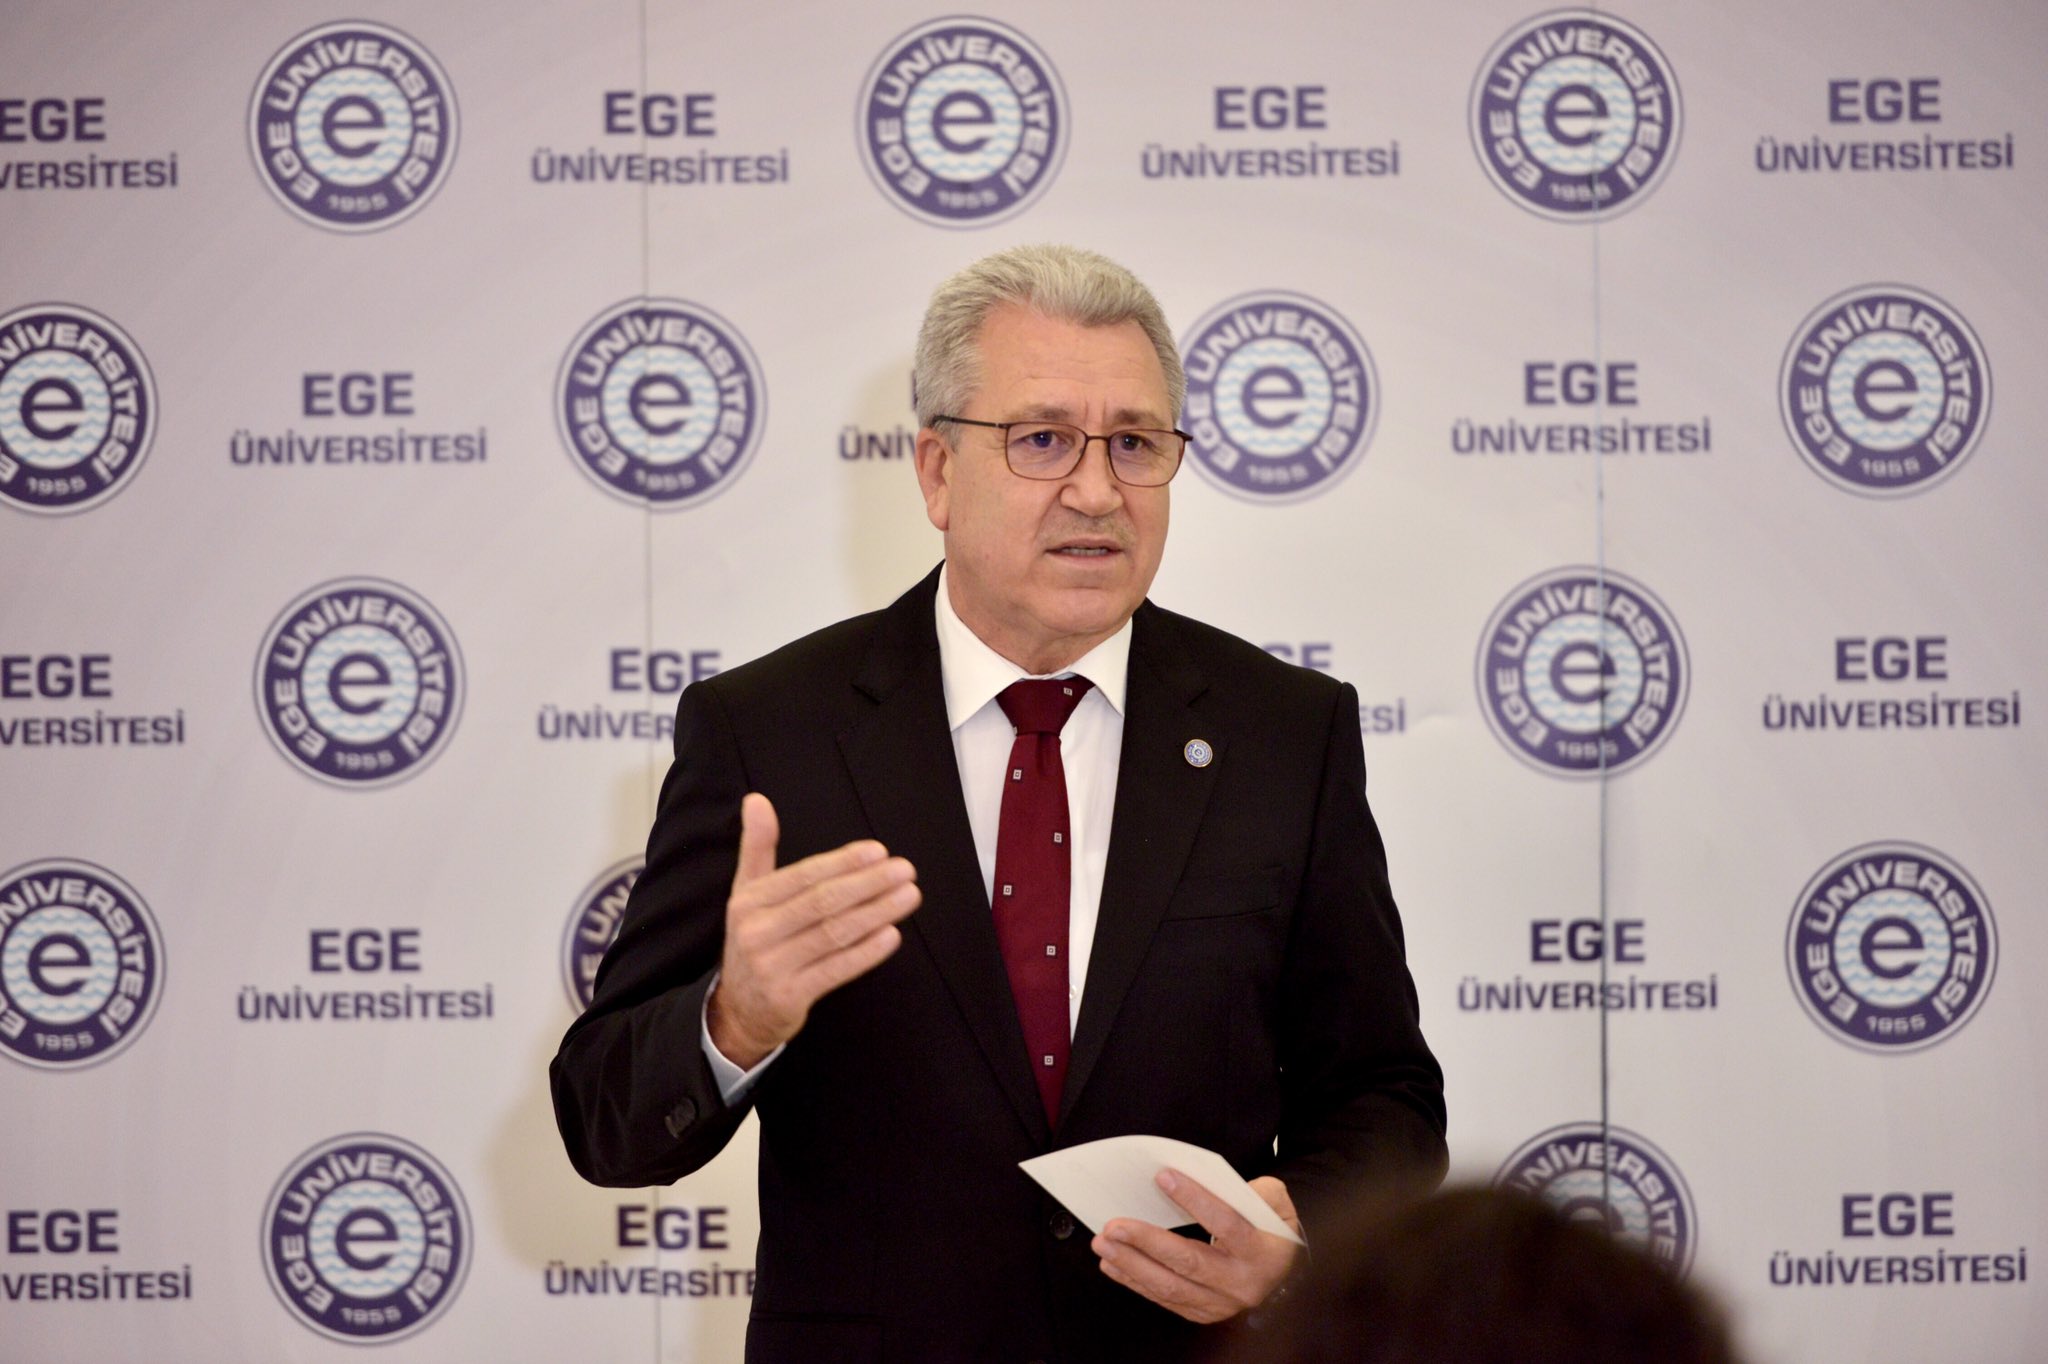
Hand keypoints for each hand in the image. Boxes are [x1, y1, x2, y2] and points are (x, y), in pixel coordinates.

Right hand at [707, 793, 920, 1067]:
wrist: (738, 1011)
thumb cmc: (754, 941)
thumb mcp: (746, 894)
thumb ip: (757, 847)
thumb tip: (756, 799)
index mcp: (749, 902)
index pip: (804, 876)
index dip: (843, 862)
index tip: (879, 851)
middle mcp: (757, 932)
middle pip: (822, 902)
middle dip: (868, 883)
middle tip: (905, 870)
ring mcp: (772, 967)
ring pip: (834, 934)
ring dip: (877, 912)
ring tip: (908, 896)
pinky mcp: (790, 997)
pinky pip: (836, 969)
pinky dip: (866, 952)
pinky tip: (892, 935)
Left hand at [1091, 1171, 1302, 1324]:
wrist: (1284, 1273)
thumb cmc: (1272, 1230)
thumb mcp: (1275, 1202)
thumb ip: (1254, 1189)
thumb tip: (1212, 1179)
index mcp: (1262, 1251)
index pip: (1226, 1224)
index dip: (1194, 1200)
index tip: (1163, 1176)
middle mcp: (1241, 1283)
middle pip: (1189, 1262)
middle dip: (1147, 1242)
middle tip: (1113, 1225)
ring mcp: (1221, 1303)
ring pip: (1170, 1286)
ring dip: (1131, 1264)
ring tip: (1103, 1244)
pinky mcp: (1203, 1312)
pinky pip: (1164, 1298)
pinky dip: (1135, 1281)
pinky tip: (1112, 1264)